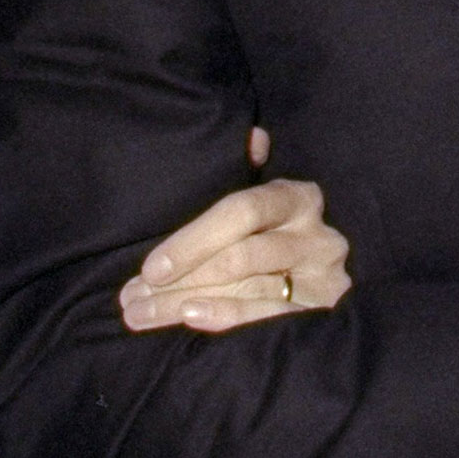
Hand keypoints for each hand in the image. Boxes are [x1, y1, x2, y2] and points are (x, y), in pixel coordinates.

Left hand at [119, 143, 350, 333]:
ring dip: (187, 305)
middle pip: (241, 257)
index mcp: (297, 198)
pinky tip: (191, 318)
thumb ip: (247, 170)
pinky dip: (227, 318)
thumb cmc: (267, 236)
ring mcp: (325, 279)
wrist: (310, 281)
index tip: (150, 268)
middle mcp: (318, 237)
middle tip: (133, 300)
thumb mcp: (256, 202)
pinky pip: (268, 319)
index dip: (193, 241)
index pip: (242, 212)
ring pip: (247, 291)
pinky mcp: (324, 314)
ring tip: (143, 314)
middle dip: (181, 280)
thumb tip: (254, 138)